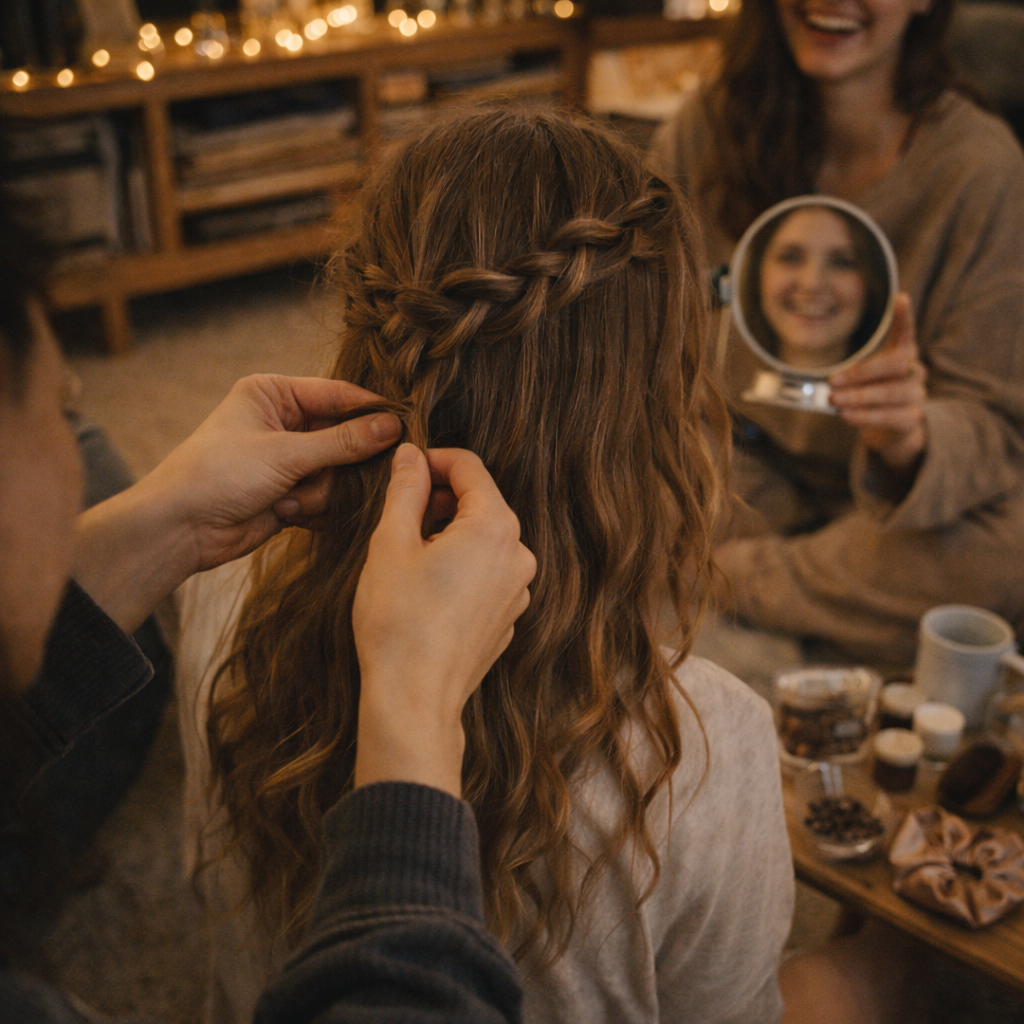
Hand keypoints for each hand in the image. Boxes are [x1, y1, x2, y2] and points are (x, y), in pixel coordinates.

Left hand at [74, 374, 399, 633]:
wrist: (179, 529)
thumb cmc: (218, 475)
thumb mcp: (285, 454)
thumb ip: (343, 442)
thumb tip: (393, 427)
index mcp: (274, 394)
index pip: (338, 395)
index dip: (370, 412)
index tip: (404, 428)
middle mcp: (283, 422)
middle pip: (343, 436)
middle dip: (338, 464)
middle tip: (332, 477)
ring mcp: (288, 459)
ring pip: (338, 472)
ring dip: (319, 491)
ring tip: (288, 500)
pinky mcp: (291, 492)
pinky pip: (327, 497)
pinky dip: (314, 508)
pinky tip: (287, 514)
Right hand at [352, 444, 536, 797]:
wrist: (414, 699)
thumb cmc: (398, 621)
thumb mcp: (391, 543)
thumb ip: (405, 490)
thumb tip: (411, 456)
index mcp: (494, 527)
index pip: (469, 468)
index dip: (433, 460)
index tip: (405, 468)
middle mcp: (519, 554)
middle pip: (481, 503)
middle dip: (441, 498)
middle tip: (400, 511)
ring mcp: (519, 590)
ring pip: (484, 540)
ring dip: (450, 534)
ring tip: (409, 554)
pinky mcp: (509, 617)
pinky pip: (487, 574)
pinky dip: (461, 566)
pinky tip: (427, 587)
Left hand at [829, 293, 927, 470]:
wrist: (891, 429)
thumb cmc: (871, 395)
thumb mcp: (862, 378)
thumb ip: (849, 373)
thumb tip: (821, 379)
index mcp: (903, 354)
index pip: (907, 332)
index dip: (904, 317)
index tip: (901, 298)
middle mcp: (914, 372)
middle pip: (895, 365)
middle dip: (861, 373)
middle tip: (833, 381)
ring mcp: (916, 395)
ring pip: (890, 393)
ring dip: (858, 397)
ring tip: (834, 400)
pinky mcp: (912, 418)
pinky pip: (889, 416)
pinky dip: (865, 416)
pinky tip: (846, 416)